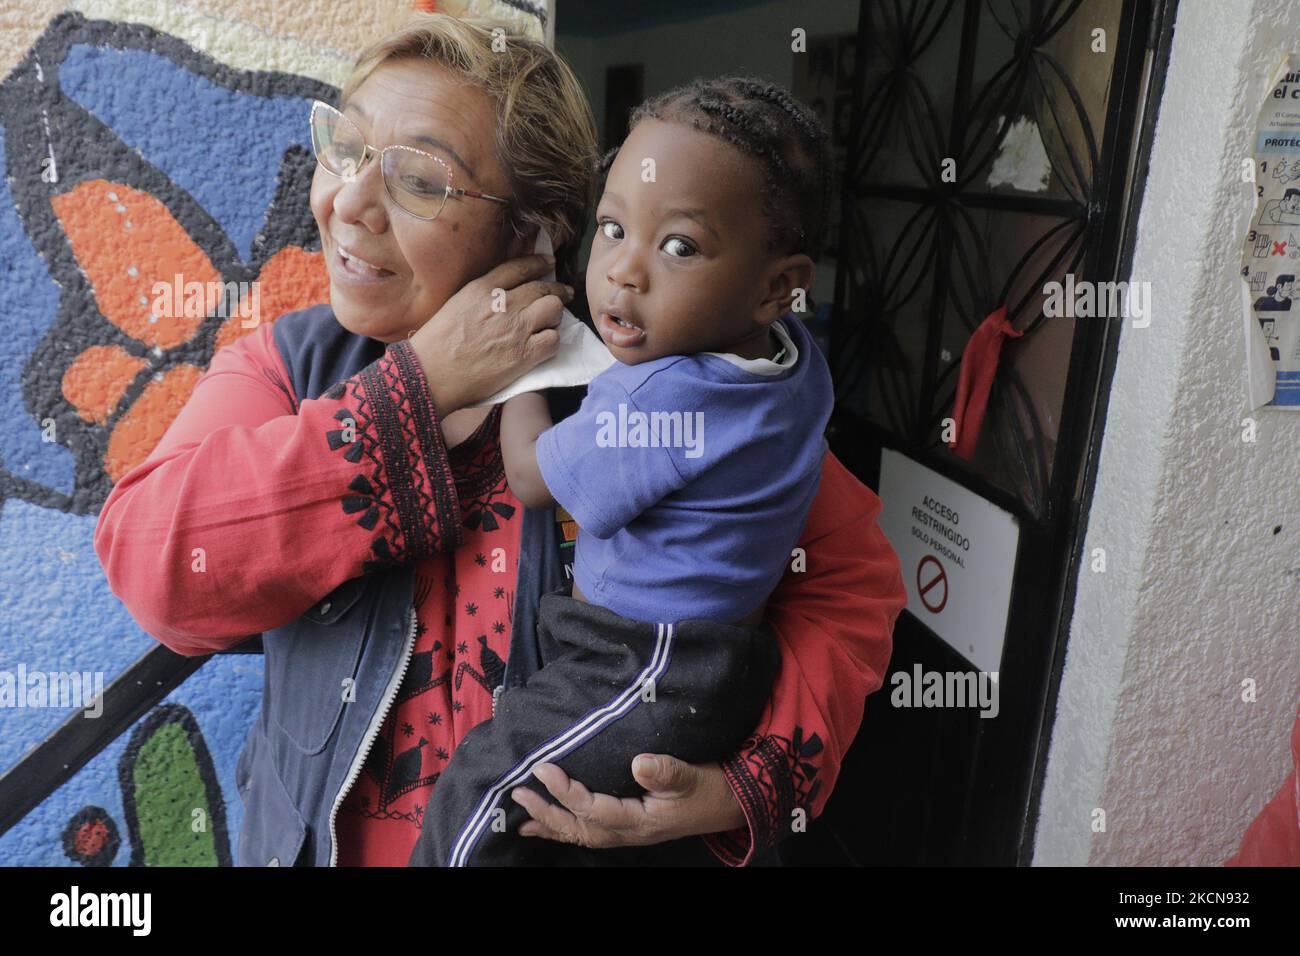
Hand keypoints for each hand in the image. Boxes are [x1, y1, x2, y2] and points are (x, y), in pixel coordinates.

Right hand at [408, 253, 573, 413]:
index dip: (539, 263)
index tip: (550, 263)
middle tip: (564, 294)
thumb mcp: (455, 304)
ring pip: (554, 309)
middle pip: (543, 287)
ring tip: (550, 322)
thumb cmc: (436, 344)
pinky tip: (544, 346)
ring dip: (555, 315)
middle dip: (558, 290)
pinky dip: (552, 341)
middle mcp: (503, 303)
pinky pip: (553, 340)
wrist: (431, 374)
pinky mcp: (524, 354)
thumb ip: (481, 295)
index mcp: (482, 288)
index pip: (520, 266)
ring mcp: (516, 328)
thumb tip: (503, 293)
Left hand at [510, 754, 745, 848]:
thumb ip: (666, 771)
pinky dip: (565, 829)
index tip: (543, 768)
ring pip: (581, 833)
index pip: (593, 808)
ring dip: (550, 823)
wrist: (727, 804)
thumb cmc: (708, 788)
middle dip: (547, 811)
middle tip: (518, 793)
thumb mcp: (691, 776)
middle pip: (579, 826)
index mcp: (640, 820)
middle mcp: (629, 832)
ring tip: (521, 816)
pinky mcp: (628, 827)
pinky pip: (589, 832)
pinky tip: (546, 826)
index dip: (565, 791)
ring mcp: (627, 833)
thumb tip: (639, 763)